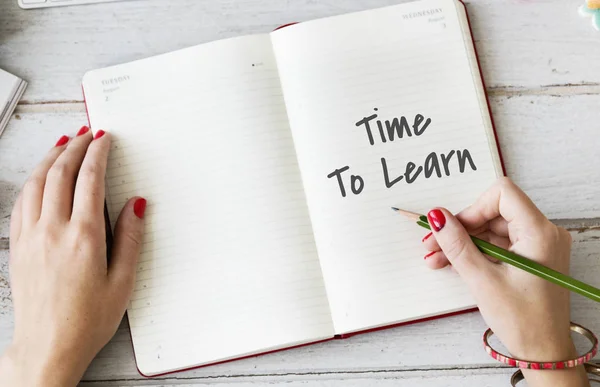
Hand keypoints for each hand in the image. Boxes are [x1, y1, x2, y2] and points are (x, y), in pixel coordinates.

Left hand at [0, 127, 145, 386]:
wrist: (47, 347)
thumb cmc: (87, 320)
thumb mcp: (123, 282)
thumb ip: (131, 238)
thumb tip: (136, 204)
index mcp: (84, 237)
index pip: (89, 179)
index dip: (97, 153)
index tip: (104, 138)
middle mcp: (53, 231)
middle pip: (60, 173)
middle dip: (75, 147)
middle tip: (86, 133)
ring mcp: (31, 237)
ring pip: (37, 182)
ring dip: (51, 158)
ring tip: (63, 143)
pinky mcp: (19, 246)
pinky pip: (22, 201)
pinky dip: (32, 180)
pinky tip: (39, 176)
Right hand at [422, 177, 588, 386]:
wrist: (544, 352)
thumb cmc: (524, 321)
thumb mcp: (482, 280)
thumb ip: (457, 244)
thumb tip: (438, 217)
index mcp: (539, 233)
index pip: (502, 194)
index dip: (473, 208)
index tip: (453, 228)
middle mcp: (543, 233)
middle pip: (493, 212)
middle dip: (461, 228)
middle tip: (433, 244)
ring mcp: (538, 245)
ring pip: (492, 229)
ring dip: (464, 242)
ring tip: (437, 258)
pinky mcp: (531, 257)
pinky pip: (498, 244)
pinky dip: (476, 252)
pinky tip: (453, 263)